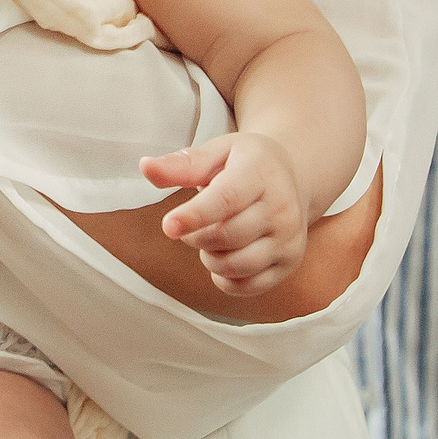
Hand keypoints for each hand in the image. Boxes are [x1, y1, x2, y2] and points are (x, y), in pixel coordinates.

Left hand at [143, 132, 308, 295]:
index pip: (227, 199)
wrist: (292, 177)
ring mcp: (289, 239)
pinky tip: (222, 257)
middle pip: (227, 236)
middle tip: (190, 224)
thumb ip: (181, 164)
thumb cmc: (243, 163)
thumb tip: (145, 167)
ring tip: (210, 237)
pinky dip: (225, 279)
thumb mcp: (215, 152)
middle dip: (195, 235)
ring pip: (237, 265)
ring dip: (209, 258)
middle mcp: (283, 208)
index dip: (195, 215)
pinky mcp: (290, 263)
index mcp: (261, 173)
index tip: (168, 227)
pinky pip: (248, 286)